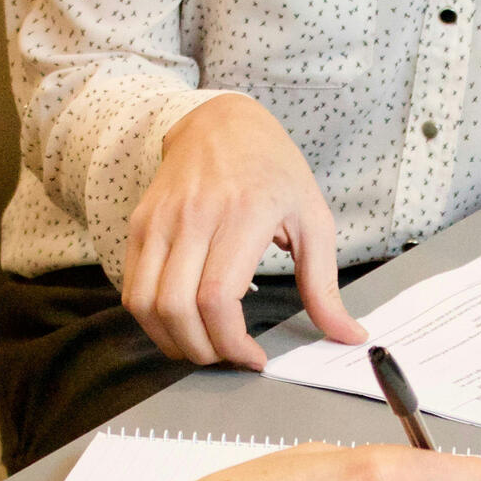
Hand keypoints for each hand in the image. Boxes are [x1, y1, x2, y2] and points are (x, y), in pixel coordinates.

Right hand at [123, 94, 367, 368]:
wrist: (221, 122)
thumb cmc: (273, 170)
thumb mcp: (313, 219)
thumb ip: (325, 285)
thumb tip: (348, 335)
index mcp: (243, 214)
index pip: (217, 297)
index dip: (231, 343)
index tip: (253, 358)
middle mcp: (194, 216)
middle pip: (177, 309)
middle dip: (202, 351)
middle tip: (228, 357)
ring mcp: (159, 220)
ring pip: (145, 304)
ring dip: (171, 341)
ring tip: (203, 346)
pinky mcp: (140, 224)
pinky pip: (132, 288)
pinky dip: (152, 319)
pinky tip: (181, 323)